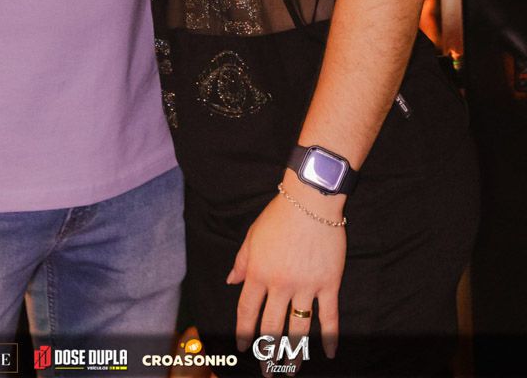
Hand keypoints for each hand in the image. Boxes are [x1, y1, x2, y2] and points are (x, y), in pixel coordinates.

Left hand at [227, 186, 345, 360]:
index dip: (243, 332)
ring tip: (292, 370)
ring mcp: (306, 286)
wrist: (310, 201)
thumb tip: (231, 281)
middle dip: (267, 352)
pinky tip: (328, 354)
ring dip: (294, 352)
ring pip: (299, 328)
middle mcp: (280, 284)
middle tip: (267, 372)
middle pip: (272, 327)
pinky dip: (329, 337)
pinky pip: (329, 316)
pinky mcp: (328, 284)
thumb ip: (242, 261)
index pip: (247, 311)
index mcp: (258, 273)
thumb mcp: (253, 236)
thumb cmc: (278, 216)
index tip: (242, 348)